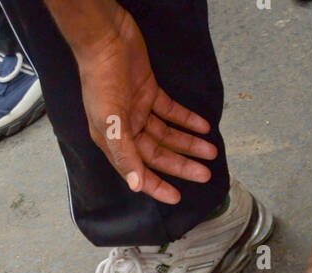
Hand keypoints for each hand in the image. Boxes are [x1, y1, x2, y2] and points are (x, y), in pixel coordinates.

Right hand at [73, 0, 217, 203]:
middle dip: (182, 165)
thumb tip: (136, 185)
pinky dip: (187, 119)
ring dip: (189, 143)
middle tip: (205, 174)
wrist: (105, 35)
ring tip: (210, 151)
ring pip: (168, 134)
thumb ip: (124, 154)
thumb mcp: (110, 120)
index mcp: (113, 140)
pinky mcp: (149, 91)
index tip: (177, 197)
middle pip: (158, 154)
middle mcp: (126, 129)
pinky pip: (171, 111)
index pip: (138, 171)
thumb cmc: (101, 78)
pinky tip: (203, 127)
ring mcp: (138, 109)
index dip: (157, 186)